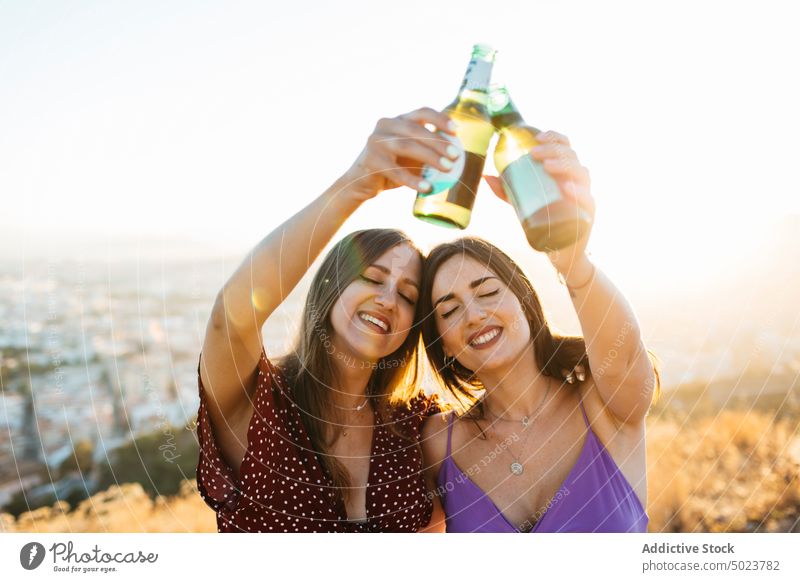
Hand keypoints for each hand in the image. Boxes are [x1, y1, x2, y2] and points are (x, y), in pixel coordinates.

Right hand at [338, 107, 460, 202]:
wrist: (362, 182)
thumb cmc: (394, 167)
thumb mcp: (412, 155)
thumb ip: (429, 151)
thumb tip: (459, 156)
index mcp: (399, 120)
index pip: (422, 112)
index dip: (440, 119)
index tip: (456, 131)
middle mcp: (386, 125)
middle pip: (416, 129)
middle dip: (438, 142)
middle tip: (456, 156)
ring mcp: (376, 141)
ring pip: (406, 146)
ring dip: (429, 157)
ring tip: (447, 169)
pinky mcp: (371, 160)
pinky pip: (395, 171)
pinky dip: (413, 180)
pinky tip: (427, 188)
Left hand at [483, 130, 594, 273]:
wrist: (560, 252)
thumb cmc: (545, 222)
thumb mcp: (523, 204)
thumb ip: (507, 191)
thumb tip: (486, 176)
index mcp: (565, 173)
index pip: (565, 147)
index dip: (554, 138)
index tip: (535, 137)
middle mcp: (578, 181)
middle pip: (571, 156)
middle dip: (553, 150)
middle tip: (534, 153)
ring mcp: (584, 196)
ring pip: (581, 174)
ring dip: (565, 167)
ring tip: (548, 166)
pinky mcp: (587, 215)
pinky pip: (587, 201)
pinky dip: (579, 194)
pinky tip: (567, 189)